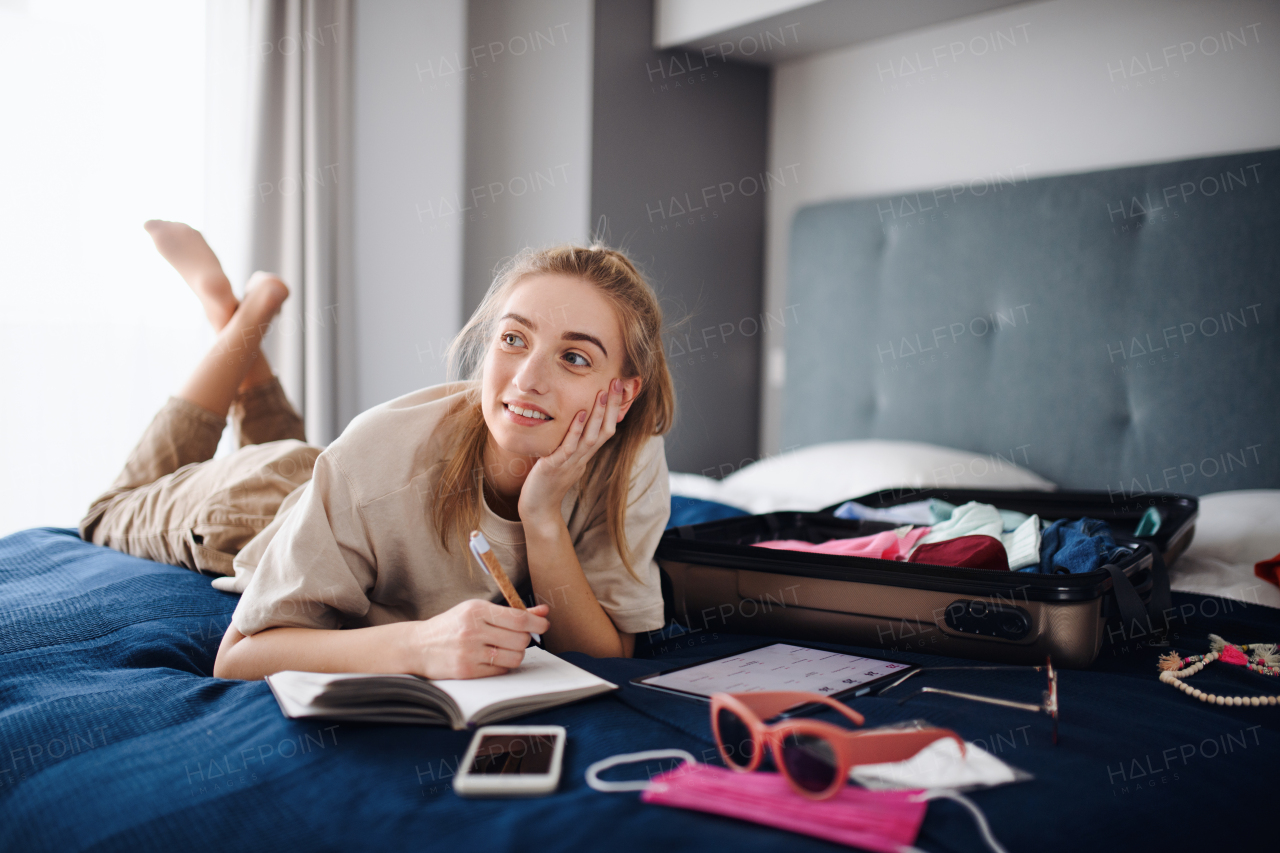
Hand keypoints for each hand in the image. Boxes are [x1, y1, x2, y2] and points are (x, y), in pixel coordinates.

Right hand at [402, 600, 549, 678]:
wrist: (418, 646)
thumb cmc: (453, 626)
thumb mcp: (478, 610)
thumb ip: (512, 612)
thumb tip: (543, 612)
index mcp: (476, 610)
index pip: (518, 619)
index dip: (537, 623)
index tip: (544, 626)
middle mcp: (473, 630)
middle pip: (520, 639)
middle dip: (524, 639)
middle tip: (515, 637)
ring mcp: (469, 652)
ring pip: (514, 657)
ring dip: (515, 654)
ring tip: (504, 649)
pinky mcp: (466, 671)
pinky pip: (501, 670)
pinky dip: (502, 666)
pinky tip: (491, 659)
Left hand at [517, 379, 623, 528]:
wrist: (538, 508)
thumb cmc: (547, 482)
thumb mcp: (564, 459)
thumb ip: (572, 443)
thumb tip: (576, 424)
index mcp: (586, 454)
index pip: (607, 428)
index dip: (614, 409)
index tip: (618, 388)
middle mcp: (583, 457)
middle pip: (606, 429)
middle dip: (612, 405)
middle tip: (617, 382)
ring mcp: (571, 462)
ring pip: (592, 437)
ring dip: (599, 414)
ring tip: (603, 392)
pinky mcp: (556, 466)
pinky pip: (569, 446)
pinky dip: (576, 429)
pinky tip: (580, 413)